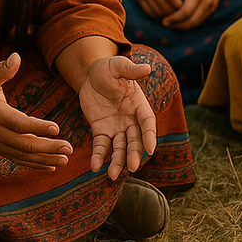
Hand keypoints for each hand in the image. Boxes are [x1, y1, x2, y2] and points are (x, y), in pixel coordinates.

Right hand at [0, 53, 72, 169]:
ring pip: (24, 156)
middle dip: (48, 148)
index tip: (57, 128)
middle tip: (68, 148)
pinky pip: (18, 160)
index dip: (38, 127)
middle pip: (25, 145)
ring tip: (65, 160)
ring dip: (45, 159)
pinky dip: (35, 165)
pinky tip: (51, 166)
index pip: (20, 124)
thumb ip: (2, 70)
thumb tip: (16, 57)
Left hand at [78, 56, 155, 179]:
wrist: (91, 74)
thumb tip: (147, 67)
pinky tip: (94, 166)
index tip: (150, 149)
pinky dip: (98, 156)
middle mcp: (130, 119)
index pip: (147, 122)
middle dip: (134, 154)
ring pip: (119, 148)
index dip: (149, 135)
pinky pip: (101, 146)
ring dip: (117, 162)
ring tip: (112, 175)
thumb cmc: (108, 68)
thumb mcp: (117, 66)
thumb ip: (130, 69)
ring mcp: (116, 127)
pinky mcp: (100, 131)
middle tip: (133, 167)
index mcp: (138, 104)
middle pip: (135, 140)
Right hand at [128, 0, 185, 18]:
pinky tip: (167, 12)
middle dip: (175, 12)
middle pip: (163, 6)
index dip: (180, 4)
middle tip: (184, 11)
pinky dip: (159, 15)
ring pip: (156, 11)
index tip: (188, 5)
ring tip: (177, 12)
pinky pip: (149, 12)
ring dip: (168, 15)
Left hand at [161, 0, 230, 29]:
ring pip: (195, 23)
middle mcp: (206, 1)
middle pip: (191, 21)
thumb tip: (160, 4)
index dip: (174, 18)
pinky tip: (178, 22)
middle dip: (177, 25)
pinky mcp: (212, 11)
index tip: (163, 19)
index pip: (185, 11)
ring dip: (182, 26)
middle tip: (164, 23)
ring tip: (170, 24)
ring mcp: (210, 7)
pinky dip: (188, 24)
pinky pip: (199, 22)